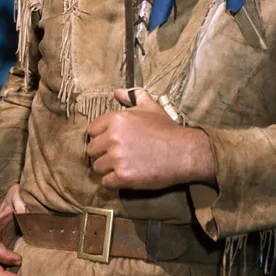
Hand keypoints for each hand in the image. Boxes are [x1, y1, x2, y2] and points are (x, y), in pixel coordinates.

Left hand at [86, 88, 216, 190]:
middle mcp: (113, 137)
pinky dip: (113, 182)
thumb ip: (133, 96)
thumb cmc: (167, 129)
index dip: (101, 136)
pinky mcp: (123, 177)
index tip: (112, 142)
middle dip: (102, 153)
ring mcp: (117, 158)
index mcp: (116, 119)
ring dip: (107, 169)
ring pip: (97, 167)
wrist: (184, 152)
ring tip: (122, 166)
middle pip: (92, 150)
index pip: (92, 130)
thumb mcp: (151, 107)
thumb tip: (118, 92)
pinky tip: (125, 177)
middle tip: (117, 156)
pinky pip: (105, 182)